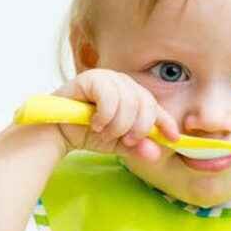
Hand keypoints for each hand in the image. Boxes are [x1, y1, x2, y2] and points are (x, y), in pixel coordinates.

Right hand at [51, 69, 179, 161]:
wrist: (57, 132)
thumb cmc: (87, 133)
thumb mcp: (118, 144)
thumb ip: (137, 147)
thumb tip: (156, 153)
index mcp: (133, 96)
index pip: (156, 107)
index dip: (166, 122)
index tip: (174, 138)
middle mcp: (123, 83)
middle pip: (146, 104)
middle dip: (139, 128)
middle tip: (126, 140)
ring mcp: (108, 78)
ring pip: (130, 103)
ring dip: (118, 125)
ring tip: (104, 132)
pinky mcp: (91, 78)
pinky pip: (110, 98)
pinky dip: (105, 116)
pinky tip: (94, 123)